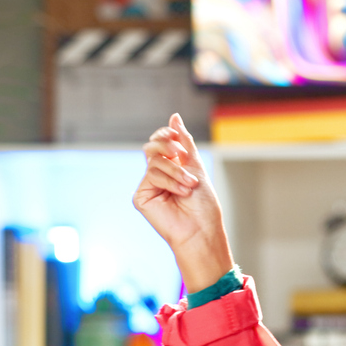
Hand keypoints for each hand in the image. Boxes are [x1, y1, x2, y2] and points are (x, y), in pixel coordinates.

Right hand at [134, 114, 233, 292]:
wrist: (201, 228)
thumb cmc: (203, 204)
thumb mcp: (196, 166)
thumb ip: (184, 142)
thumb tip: (174, 117)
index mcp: (172, 167)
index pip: (161, 141)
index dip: (167, 135)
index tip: (178, 139)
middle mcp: (158, 175)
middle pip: (152, 146)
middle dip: (169, 147)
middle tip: (182, 156)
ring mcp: (148, 185)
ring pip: (154, 160)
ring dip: (177, 170)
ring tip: (189, 185)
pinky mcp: (141, 196)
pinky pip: (152, 175)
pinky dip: (169, 181)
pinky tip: (180, 193)